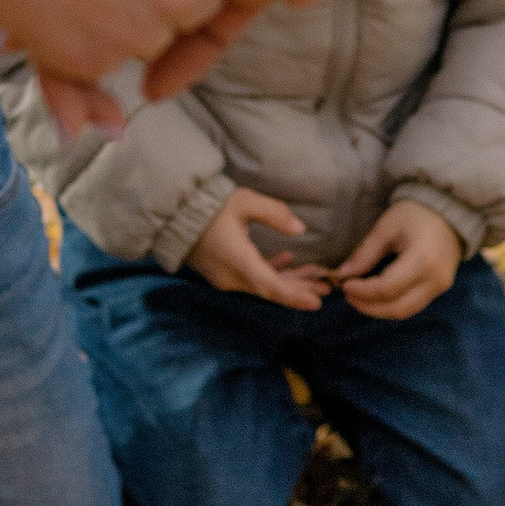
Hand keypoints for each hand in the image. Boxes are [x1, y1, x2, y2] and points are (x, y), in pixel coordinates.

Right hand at [190, 186, 328, 312]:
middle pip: (271, 289)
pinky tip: (289, 262)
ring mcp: (227, 279)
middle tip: (327, 288)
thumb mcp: (244, 202)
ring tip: (317, 278)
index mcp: (238, 260)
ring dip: (290, 282)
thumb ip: (274, 213)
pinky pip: (253, 279)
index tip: (316, 303)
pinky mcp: (224, 274)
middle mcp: (232, 277)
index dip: (294, 296)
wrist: (177, 216)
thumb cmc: (211, 207)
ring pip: (264, 285)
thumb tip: (299, 228)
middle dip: (300, 289)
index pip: (269, 286)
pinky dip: (272, 273)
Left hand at [333, 198, 461, 319]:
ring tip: (359, 298)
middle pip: (397, 308)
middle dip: (369, 306)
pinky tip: (377, 297)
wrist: (449, 212)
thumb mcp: (387, 228)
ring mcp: (440, 288)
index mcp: (422, 261)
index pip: (387, 288)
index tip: (344, 284)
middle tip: (349, 296)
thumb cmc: (416, 214)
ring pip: (405, 312)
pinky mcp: (440, 290)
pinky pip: (413, 305)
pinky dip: (392, 305)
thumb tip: (344, 274)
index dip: (362, 291)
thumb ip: (366, 253)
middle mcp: (434, 280)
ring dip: (379, 310)